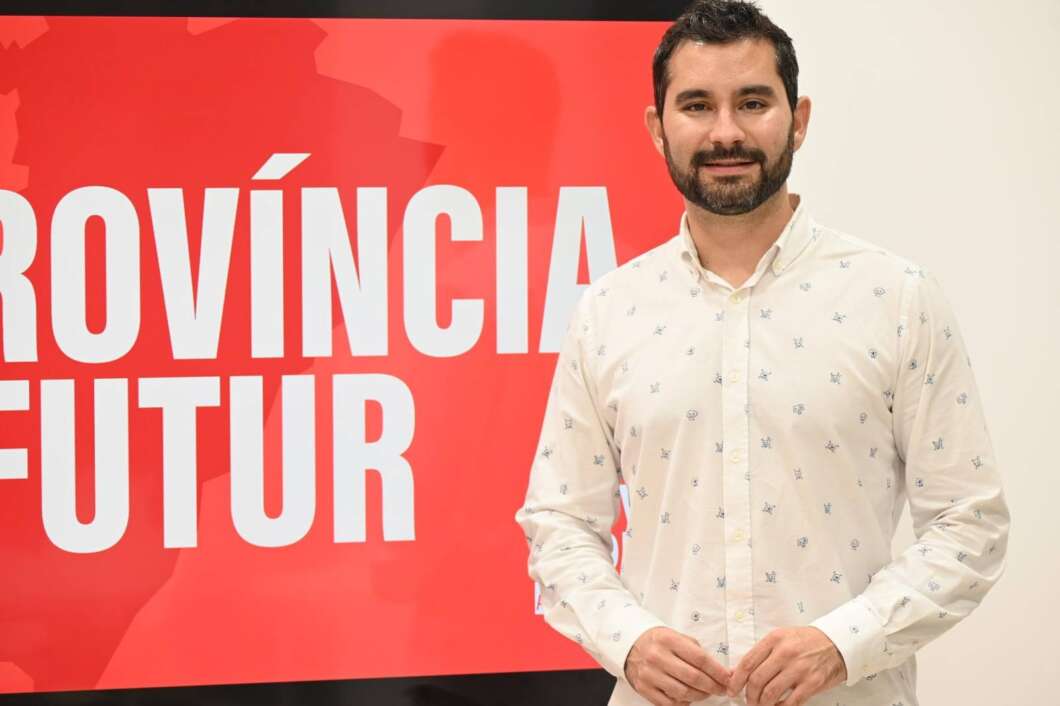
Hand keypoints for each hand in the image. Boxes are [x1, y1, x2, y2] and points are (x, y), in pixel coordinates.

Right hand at [623, 626, 731, 705]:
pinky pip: (669, 703)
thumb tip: (722, 670)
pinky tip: (688, 697)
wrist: (630, 644)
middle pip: (693, 677)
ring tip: (705, 692)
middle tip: (721, 689)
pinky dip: (683, 703)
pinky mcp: (644, 688)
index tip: (728, 678)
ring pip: (683, 692)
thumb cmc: (658, 641)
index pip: (700, 658)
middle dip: (713, 686)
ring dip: (700, 695)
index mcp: (668, 640)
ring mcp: (649, 674)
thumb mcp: (676, 636)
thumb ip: (697, 651)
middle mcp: (657, 656)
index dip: (718, 671)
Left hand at [726, 626, 845, 705]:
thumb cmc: (807, 641)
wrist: (837, 642)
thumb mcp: (782, 638)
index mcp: (774, 639)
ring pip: (770, 693)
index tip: (732, 689)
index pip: (747, 662)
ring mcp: (799, 669)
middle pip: (756, 680)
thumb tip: (738, 671)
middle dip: (748, 695)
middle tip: (748, 701)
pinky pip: (790, 702)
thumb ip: (762, 653)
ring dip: (762, 704)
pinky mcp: (812, 683)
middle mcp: (785, 653)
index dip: (736, 679)